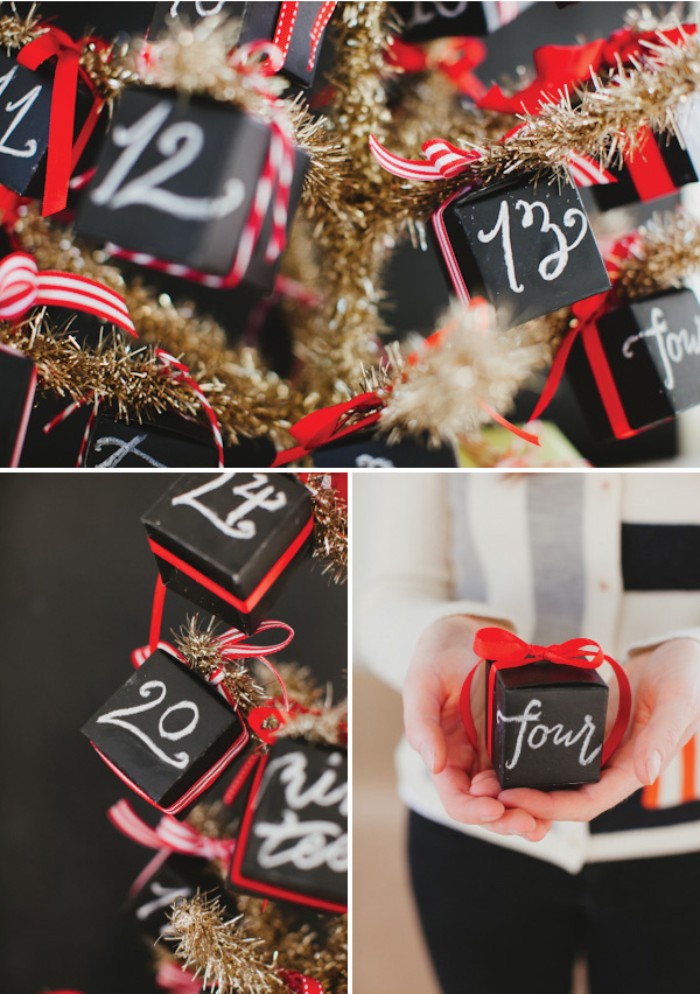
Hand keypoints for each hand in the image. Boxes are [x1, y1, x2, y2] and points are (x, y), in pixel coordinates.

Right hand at [403, 616, 551, 840]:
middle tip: (529, 826)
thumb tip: (434, 765)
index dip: (474, 811)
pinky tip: (557, 799)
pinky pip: (531, 773)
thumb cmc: (437, 656)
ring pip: (511, 797)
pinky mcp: (519, 741)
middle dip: (506, 821)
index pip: (456, 798)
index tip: (495, 809)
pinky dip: (542, 792)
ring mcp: (497, 753)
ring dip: (527, 815)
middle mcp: (471, 761)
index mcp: (444, 754)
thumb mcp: (422, 684)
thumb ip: (422, 724)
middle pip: (487, 806)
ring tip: (545, 824)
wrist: (466, 632)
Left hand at [486, 638, 699, 821]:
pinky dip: (530, 751)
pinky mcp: (586, 726)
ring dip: (523, 778)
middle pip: (564, 794)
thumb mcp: (678, 701)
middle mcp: (613, 764)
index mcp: (635, 768)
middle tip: (484, 789)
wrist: (681, 652)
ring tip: (483, 773)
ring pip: (556, 774)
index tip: (513, 798)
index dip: (551, 807)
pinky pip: (554, 747)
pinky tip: (502, 744)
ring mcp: (598, 746)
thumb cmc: (687, 676)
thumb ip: (662, 736)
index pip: (588, 802)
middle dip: (526, 798)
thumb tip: (643, 773)